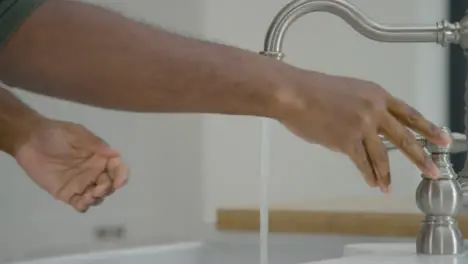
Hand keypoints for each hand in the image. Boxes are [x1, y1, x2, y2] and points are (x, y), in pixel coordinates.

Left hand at [14, 118, 127, 211]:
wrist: (29, 141)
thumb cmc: (55, 134)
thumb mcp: (76, 133)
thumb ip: (95, 144)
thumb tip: (116, 152)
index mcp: (100, 157)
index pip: (117, 168)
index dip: (121, 175)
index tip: (119, 182)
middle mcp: (94, 171)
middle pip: (110, 185)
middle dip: (108, 188)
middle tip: (97, 189)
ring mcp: (81, 184)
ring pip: (97, 196)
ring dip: (98, 198)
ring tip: (88, 196)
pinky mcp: (67, 193)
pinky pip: (80, 204)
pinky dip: (84, 206)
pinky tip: (80, 202)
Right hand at [276, 70, 449, 192]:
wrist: (294, 94)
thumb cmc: (313, 90)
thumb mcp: (347, 91)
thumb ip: (362, 108)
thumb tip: (365, 129)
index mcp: (376, 94)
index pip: (408, 113)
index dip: (427, 127)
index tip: (442, 138)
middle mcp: (374, 110)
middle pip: (404, 137)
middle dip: (420, 157)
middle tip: (432, 170)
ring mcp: (362, 126)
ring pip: (382, 155)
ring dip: (386, 174)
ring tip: (389, 186)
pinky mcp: (347, 141)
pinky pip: (362, 162)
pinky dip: (368, 174)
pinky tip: (373, 182)